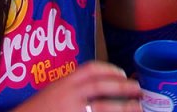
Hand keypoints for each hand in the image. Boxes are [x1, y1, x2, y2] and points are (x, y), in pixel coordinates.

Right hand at [24, 61, 140, 111]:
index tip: (123, 73)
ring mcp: (72, 111)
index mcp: (63, 83)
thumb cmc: (38, 109)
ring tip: (138, 108)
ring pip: (102, 108)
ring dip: (123, 108)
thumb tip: (101, 85)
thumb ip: (73, 86)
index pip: (89, 69)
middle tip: (138, 89)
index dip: (109, 69)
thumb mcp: (54, 91)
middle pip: (100, 87)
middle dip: (122, 87)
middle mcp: (68, 95)